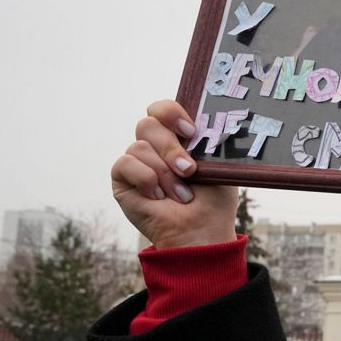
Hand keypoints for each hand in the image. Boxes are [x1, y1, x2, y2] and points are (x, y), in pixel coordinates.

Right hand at [111, 101, 236, 248]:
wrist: (201, 231)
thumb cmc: (213, 201)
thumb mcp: (218, 167)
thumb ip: (207, 141)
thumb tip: (207, 122)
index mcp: (177, 138)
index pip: (162, 110)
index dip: (171, 113)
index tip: (191, 131)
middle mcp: (153, 146)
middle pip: (148, 124)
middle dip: (171, 147)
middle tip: (189, 170)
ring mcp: (137, 162)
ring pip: (140, 147)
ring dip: (165, 174)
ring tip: (182, 195)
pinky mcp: (122, 179)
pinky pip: (125, 164)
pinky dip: (146, 180)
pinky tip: (158, 197)